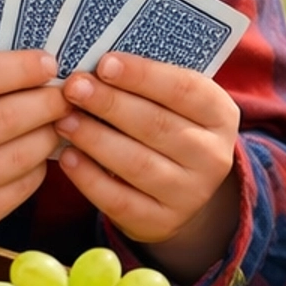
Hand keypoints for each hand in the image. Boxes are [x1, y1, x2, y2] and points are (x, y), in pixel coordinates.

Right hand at [0, 51, 67, 248]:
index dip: (22, 66)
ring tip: (57, 120)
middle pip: (8, 116)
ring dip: (49, 133)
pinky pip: (22, 187)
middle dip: (49, 101)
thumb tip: (38, 66)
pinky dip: (37, 166)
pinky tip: (35, 153)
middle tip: (69, 92)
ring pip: (23, 154)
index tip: (49, 63)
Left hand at [58, 53, 240, 276]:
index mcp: (220, 115)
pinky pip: (120, 200)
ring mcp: (190, 194)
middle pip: (157, 125)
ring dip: (95, 138)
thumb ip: (149, 84)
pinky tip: (68, 157)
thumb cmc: (170, 129)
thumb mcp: (175, 105)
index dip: (143, 75)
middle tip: (73, 87)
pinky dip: (90, 177)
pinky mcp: (161, 222)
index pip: (184, 89)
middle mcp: (213, 156)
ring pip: (137, 163)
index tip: (104, 63)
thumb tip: (97, 65)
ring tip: (65, 120)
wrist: (182, 192)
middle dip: (110, 103)